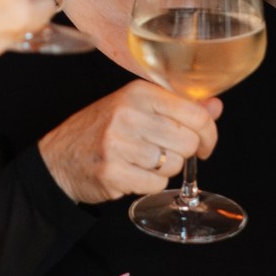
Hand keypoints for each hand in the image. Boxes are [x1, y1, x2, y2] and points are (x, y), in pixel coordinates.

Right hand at [37, 79, 220, 204]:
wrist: (60, 158)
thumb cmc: (103, 130)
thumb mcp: (138, 107)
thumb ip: (179, 106)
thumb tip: (215, 106)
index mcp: (138, 92)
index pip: (195, 114)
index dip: (208, 133)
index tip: (204, 143)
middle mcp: (128, 113)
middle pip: (188, 142)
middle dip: (182, 153)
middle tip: (164, 152)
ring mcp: (119, 143)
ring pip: (173, 165)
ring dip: (164, 169)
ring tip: (142, 160)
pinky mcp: (113, 172)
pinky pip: (156, 184)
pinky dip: (149, 183)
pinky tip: (132, 173)